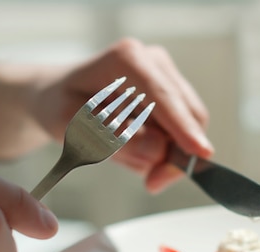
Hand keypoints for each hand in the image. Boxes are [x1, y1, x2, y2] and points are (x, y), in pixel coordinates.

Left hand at [0, 38, 212, 193]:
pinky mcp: (174, 92)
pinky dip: (168, 149)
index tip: (201, 154)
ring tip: (133, 160)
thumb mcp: (70, 126)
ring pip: (192, 126)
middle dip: (176, 154)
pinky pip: (186, 130)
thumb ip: (112, 139)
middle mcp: (154, 60)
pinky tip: (140, 149)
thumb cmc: (60, 106)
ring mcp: (167, 75)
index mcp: (127, 60)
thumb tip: (156, 149)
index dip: (184, 128)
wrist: (58, 96)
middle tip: (151, 183)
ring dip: (170, 154)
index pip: (165, 99)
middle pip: (189, 115)